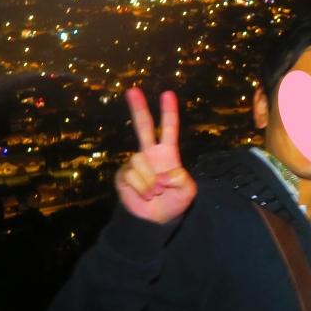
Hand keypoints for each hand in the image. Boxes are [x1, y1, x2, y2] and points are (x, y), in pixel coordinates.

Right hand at [113, 87, 196, 224]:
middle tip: (132, 90)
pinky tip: (144, 195)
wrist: (153, 220)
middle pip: (144, 127)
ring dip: (150, 181)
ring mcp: (135, 163)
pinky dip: (141, 188)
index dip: (169, 112)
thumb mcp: (187, 192)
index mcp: (168, 154)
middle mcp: (149, 154)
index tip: (167, 93)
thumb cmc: (173, 203)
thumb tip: (165, 172)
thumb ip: (182, 179)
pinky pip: (131, 175)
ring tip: (154, 193)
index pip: (169, 129)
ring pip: (139, 160)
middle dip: (138, 108)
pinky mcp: (123, 175)